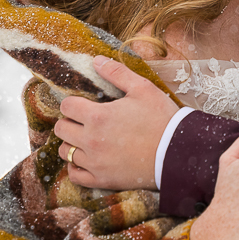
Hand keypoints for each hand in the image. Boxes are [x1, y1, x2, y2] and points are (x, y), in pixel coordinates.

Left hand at [55, 56, 178, 189]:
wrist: (177, 152)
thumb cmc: (161, 117)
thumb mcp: (142, 88)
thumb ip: (117, 73)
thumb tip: (96, 60)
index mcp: (98, 116)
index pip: (66, 107)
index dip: (73, 102)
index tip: (83, 104)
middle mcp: (91, 140)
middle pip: (61, 129)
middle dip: (70, 121)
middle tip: (84, 120)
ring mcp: (95, 162)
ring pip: (65, 152)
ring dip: (72, 143)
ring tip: (87, 139)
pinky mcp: (102, 180)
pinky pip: (75, 176)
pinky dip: (76, 167)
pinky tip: (86, 159)